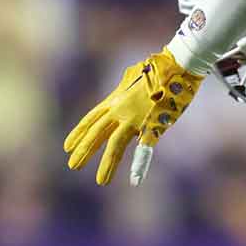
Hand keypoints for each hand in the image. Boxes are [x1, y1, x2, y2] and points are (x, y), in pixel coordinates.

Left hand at [64, 49, 201, 185]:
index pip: (90, 119)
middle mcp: (120, 110)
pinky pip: (145, 150)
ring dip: (107, 164)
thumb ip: (123, 87)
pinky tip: (135, 181)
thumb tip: (122, 87)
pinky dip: (140, 166)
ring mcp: (136, 119)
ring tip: (101, 182)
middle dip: (84, 151)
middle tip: (72, 166)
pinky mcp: (154, 126)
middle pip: (97, 134)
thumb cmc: (159, 67)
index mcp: (114, 99)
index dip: (78, 133)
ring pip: (115, 145)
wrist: (178, 64)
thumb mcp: (132, 76)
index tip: (67, 147)